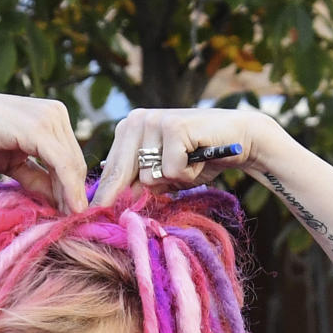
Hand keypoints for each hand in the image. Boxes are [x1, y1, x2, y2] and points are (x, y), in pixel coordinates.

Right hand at [0, 91, 87, 213]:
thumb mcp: (14, 163)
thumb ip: (37, 178)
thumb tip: (59, 202)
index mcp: (53, 116)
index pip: (71, 159)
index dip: (73, 190)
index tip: (72, 217)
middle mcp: (56, 113)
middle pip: (76, 163)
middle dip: (75, 196)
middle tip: (74, 225)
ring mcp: (49, 118)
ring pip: (72, 166)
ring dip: (74, 197)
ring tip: (72, 223)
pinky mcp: (40, 129)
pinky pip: (62, 165)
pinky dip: (68, 189)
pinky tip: (71, 210)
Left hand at [94, 106, 274, 206]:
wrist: (237, 139)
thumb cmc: (197, 159)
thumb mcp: (162, 175)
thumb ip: (137, 184)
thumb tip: (108, 206)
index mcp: (127, 129)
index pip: (109, 171)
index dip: (105, 196)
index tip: (95, 212)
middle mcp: (136, 120)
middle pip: (121, 175)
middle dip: (132, 194)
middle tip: (156, 193)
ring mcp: (153, 120)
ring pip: (149, 177)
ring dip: (172, 181)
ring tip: (188, 164)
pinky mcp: (173, 126)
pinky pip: (171, 171)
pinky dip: (188, 174)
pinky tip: (198, 158)